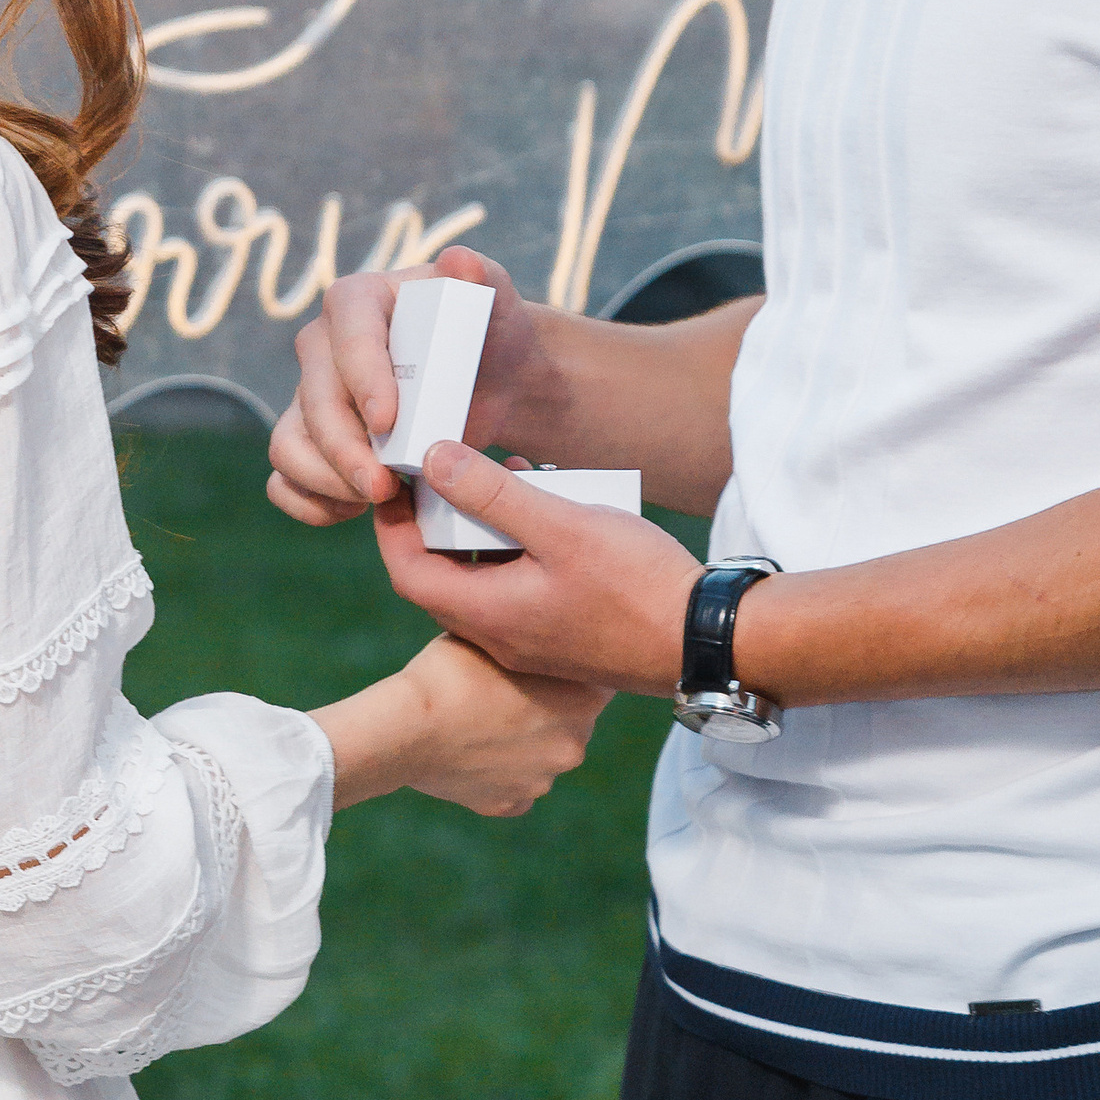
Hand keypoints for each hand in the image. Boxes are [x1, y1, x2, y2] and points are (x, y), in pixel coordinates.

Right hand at [267, 246, 548, 527]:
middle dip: (344, 449)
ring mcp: (309, 397)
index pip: (347, 336)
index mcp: (357, 301)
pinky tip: (353, 513)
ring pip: (288, 444)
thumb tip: (458, 260)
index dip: (361, 379)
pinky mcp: (309, 442)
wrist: (487, 379)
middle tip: (385, 487)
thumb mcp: (494, 300)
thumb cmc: (486, 333)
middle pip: (313, 401)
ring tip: (379, 500)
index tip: (388, 422)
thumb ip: (481, 276)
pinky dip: (308, 504)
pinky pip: (283, 480)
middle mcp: (322, 346)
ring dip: (326, 481)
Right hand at [316, 631, 609, 816]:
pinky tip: (470, 752)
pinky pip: (514, 786)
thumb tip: (539, 630)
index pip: (594, 675)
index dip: (564, 663)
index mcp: (586, 697)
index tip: (538, 655)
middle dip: (545, 705)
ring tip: (477, 719)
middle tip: (499, 688)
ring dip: (520, 739)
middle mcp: (577, 742)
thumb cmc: (450, 669)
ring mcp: (545, 779)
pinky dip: (498, 772)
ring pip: (540, 753)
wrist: (406, 727)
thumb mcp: (500, 635)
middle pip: (570, 718)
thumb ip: (532, 642)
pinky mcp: (511, 804)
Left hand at [373, 444, 698, 695]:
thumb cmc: (639, 586)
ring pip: (487, 577)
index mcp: (490, 614)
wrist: (708, 640)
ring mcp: (534, 639)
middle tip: (451, 467)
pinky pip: (521, 586)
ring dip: (488, 528)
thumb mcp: (564, 526)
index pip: (408, 571)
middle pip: (443, 575)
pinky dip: (521, 547)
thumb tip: (434, 459)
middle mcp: (502, 635)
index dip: (392, 525)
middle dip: (442, 518)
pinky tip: (553, 508)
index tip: (394, 480)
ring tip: (512, 474)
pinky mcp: (564, 633)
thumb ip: (494, 494)